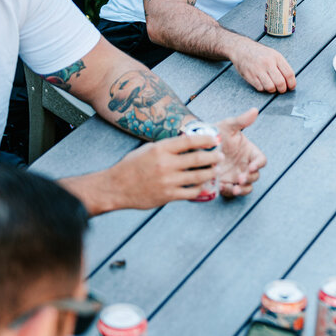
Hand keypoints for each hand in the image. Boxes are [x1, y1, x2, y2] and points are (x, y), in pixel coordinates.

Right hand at [109, 134, 223, 209]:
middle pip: (198, 159)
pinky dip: (199, 189)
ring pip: (197, 176)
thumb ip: (166, 147)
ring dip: (210, 173)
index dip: (206, 139)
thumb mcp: (147, 149)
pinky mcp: (167, 196)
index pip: (189, 141)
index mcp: (160, 149)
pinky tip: (203, 185)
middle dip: (213, 157)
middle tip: (220, 157)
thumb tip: (186, 142)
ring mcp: (167, 181)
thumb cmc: (131, 166)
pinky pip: (190, 192)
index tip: (215, 140)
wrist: (115, 187)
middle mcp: (165, 164)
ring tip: (215, 170)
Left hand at [214, 108, 264, 197]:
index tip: (251, 166)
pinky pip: (231, 191)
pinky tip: (221, 188)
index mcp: (249, 152)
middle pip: (255, 176)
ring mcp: (235, 176)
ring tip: (234, 189)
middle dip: (249, 179)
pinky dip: (228, 192)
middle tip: (240, 179)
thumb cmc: (215, 133)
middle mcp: (245, 165)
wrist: (197, 144)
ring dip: (242, 189)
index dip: (258, 164)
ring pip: (246, 187)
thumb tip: (255, 110)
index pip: (260, 160)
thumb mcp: (227, 126)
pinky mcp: (225, 184)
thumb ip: (241, 120)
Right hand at [230, 39, 296, 92]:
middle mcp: (268, 63)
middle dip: (283, 90)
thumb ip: (282, 66)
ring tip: (272, 87)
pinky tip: (263, 84)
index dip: (292, 84)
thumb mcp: (274, 54)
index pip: (289, 74)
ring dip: (273, 90)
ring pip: (270, 87)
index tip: (291, 87)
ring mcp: (258, 70)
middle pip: (280, 83)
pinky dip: (263, 89)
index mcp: (276, 57)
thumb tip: (290, 81)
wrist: (241, 49)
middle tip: (281, 89)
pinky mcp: (250, 76)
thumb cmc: (260, 53)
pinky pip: (260, 88)